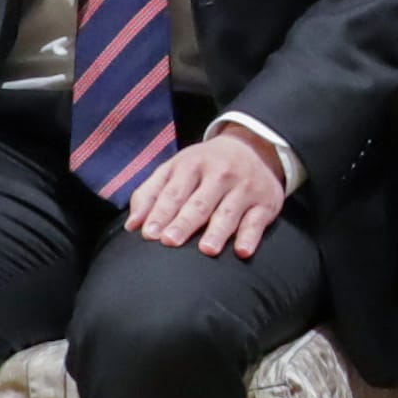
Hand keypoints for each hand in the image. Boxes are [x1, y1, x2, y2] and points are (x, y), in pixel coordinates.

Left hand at [124, 124, 292, 258]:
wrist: (254, 147)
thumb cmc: (205, 165)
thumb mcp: (176, 169)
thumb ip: (151, 194)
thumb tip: (132, 225)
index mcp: (192, 165)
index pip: (174, 192)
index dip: (161, 213)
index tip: (149, 233)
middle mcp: (220, 174)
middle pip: (200, 202)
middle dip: (184, 222)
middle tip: (170, 241)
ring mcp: (244, 188)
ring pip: (229, 212)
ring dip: (218, 231)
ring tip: (206, 249)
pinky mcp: (265, 203)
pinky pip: (257, 221)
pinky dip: (251, 236)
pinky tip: (242, 251)